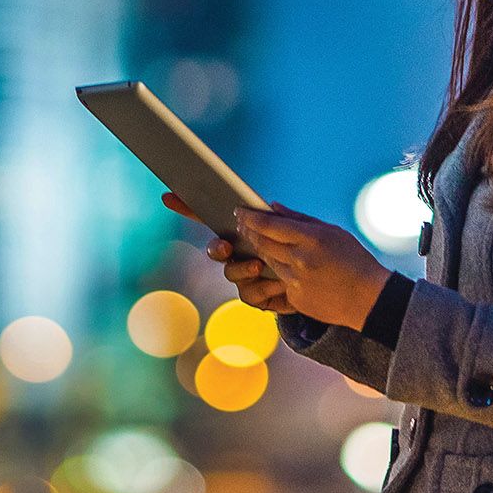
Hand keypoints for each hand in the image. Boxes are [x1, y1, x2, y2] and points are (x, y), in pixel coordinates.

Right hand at [160, 192, 296, 312]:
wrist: (324, 286)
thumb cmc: (308, 253)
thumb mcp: (301, 230)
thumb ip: (285, 220)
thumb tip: (270, 205)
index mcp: (244, 232)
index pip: (212, 218)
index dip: (187, 207)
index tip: (168, 196)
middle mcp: (239, 254)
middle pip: (215, 249)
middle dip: (216, 248)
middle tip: (226, 246)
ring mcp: (245, 276)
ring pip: (231, 273)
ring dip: (242, 268)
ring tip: (261, 265)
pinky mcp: (256, 296)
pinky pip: (249, 294)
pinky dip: (264, 287)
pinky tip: (279, 284)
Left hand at [234, 204, 393, 329]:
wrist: (369, 298)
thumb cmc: (354, 260)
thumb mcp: (332, 232)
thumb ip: (300, 219)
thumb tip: (274, 207)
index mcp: (311, 239)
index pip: (269, 224)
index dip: (250, 217)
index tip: (239, 210)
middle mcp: (301, 259)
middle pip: (262, 242)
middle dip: (248, 231)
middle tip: (242, 223)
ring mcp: (297, 281)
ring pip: (268, 261)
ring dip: (260, 250)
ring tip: (257, 239)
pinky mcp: (295, 298)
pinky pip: (279, 281)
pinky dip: (279, 271)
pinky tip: (283, 264)